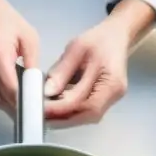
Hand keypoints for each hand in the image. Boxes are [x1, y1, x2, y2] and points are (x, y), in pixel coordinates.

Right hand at [0, 0, 38, 111]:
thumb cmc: (8, 23)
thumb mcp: (29, 38)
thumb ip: (32, 64)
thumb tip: (36, 87)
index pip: (10, 88)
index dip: (23, 101)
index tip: (35, 107)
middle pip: (1, 96)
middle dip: (18, 104)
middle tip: (32, 106)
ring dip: (8, 102)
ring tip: (22, 99)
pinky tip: (9, 91)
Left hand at [43, 0, 155, 125]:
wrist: (115, 37)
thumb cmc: (99, 40)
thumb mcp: (76, 49)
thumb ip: (62, 72)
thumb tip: (47, 92)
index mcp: (111, 81)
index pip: (87, 105)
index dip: (63, 110)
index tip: (42, 109)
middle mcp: (114, 95)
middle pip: (87, 116)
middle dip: (62, 118)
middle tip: (40, 115)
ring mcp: (111, 99)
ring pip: (85, 116)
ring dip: (64, 116)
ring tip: (45, 111)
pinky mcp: (104, 100)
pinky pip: (86, 110)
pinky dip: (70, 111)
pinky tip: (56, 106)